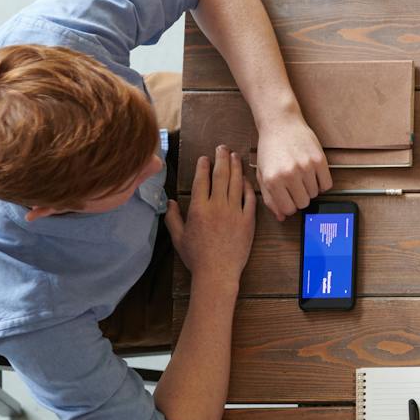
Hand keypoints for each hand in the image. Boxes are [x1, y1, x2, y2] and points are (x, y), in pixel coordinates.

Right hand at [165, 145, 256, 288]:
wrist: (217, 272)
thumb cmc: (196, 257)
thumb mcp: (178, 237)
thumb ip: (172, 217)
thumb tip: (170, 201)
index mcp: (198, 209)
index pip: (201, 180)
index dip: (203, 166)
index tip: (205, 157)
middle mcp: (217, 207)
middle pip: (220, 176)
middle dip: (221, 158)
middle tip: (222, 147)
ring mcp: (234, 212)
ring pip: (236, 183)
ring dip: (235, 167)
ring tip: (235, 156)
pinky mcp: (248, 221)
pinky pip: (249, 199)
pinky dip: (247, 187)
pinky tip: (246, 179)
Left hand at [253, 117, 331, 220]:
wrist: (280, 124)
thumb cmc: (270, 149)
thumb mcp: (263, 174)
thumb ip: (270, 198)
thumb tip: (282, 217)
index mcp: (273, 180)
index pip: (288, 209)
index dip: (289, 206)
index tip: (288, 198)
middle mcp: (289, 175)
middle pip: (303, 203)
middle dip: (300, 198)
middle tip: (295, 186)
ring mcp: (306, 167)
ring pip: (315, 194)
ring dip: (310, 189)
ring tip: (302, 176)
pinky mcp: (319, 160)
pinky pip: (327, 184)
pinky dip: (321, 183)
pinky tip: (313, 174)